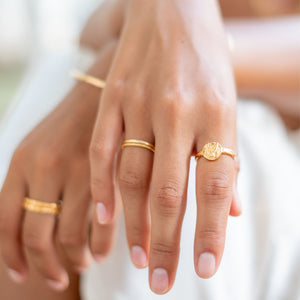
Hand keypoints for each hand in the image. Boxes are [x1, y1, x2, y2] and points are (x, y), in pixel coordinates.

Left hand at [0, 41, 118, 290]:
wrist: (103, 89)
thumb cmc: (73, 121)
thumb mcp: (40, 145)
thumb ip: (33, 183)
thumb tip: (37, 224)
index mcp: (21, 161)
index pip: (6, 222)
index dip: (11, 255)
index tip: (21, 273)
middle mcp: (43, 169)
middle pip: (36, 236)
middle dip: (45, 266)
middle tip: (55, 278)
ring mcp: (74, 172)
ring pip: (68, 236)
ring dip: (75, 259)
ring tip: (83, 264)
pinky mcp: (104, 175)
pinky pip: (98, 225)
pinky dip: (99, 244)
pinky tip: (102, 250)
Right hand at [90, 0, 240, 294]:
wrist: (173, 9)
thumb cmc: (205, 61)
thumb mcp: (227, 105)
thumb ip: (227, 160)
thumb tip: (233, 211)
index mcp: (217, 115)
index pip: (215, 186)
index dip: (210, 231)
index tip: (203, 268)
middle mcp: (180, 113)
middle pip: (170, 191)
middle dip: (167, 241)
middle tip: (163, 280)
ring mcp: (142, 103)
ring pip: (133, 176)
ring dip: (134, 223)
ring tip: (138, 257)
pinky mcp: (114, 96)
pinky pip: (103, 149)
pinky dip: (102, 187)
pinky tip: (104, 218)